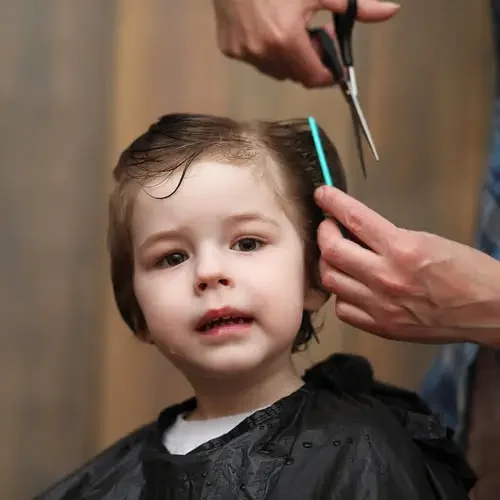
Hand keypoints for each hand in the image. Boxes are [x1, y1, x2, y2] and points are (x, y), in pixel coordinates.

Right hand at [212, 0, 398, 87]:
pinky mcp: (229, 49)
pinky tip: (265, 27)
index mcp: (286, 41)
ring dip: (287, 57)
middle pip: (295, 75)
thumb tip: (390, 12)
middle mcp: (262, 54)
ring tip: (289, 27)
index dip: (328, 73)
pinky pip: (255, 60)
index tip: (334, 60)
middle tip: (312, 31)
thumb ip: (354, 7)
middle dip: (309, 60)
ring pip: (275, 70)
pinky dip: (265, 50)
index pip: (314, 78)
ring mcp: (243, 53)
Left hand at [314, 186, 499, 345]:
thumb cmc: (466, 271)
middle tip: (329, 227)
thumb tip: (354, 229)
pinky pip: (342, 309)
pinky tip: (351, 287)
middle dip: (323, 232)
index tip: (322, 194)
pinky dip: (341, 294)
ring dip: (328, 262)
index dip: (332, 202)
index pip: (354, 218)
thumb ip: (387, 237)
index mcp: (402, 248)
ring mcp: (381, 305)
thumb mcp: (427, 240)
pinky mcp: (381, 327)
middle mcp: (386, 277)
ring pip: (330, 279)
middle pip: (331, 250)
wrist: (489, 311)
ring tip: (337, 256)